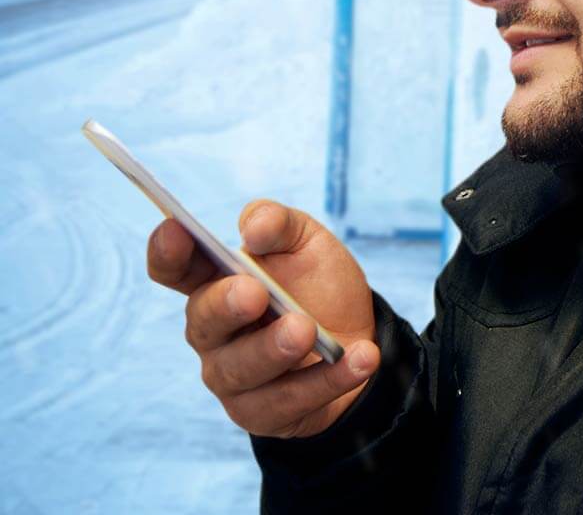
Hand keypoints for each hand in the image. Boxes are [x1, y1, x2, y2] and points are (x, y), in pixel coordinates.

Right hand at [147, 200, 379, 438]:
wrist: (358, 335)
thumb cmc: (319, 283)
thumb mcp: (308, 242)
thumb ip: (279, 223)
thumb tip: (252, 230)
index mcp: (215, 280)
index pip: (176, 268)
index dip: (167, 251)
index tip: (174, 230)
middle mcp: (212, 330)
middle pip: (203, 320)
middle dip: (226, 305)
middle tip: (255, 292)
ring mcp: (231, 375)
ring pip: (243, 368)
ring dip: (276, 349)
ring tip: (308, 330)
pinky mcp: (261, 413)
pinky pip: (290, 400)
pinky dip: (329, 379)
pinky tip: (361, 358)